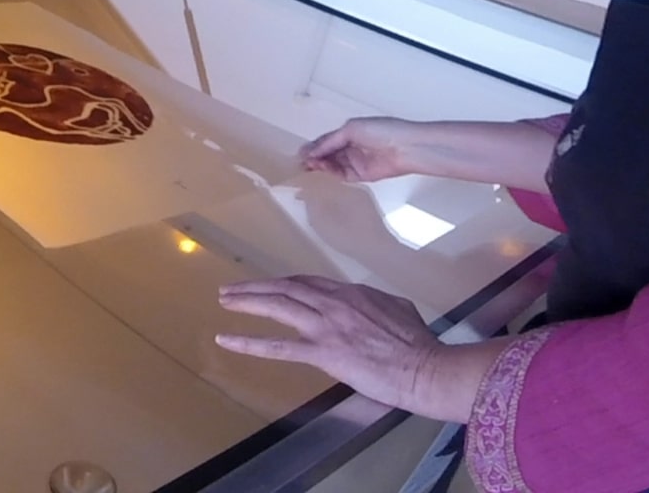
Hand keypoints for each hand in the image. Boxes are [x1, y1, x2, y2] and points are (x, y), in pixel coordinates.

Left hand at [215, 275, 476, 421]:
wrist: (423, 367)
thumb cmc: (417, 342)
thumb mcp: (397, 308)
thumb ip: (376, 303)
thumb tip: (369, 304)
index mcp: (351, 292)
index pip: (308, 282)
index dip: (283, 283)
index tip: (268, 286)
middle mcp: (333, 302)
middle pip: (286, 288)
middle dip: (255, 288)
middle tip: (231, 290)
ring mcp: (326, 326)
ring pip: (277, 306)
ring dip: (247, 302)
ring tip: (225, 301)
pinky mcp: (323, 352)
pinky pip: (278, 347)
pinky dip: (249, 343)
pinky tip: (227, 340)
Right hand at [298, 117, 419, 181]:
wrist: (405, 147)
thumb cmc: (380, 131)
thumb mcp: (352, 129)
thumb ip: (330, 141)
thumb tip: (311, 151)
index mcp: (349, 131)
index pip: (327, 140)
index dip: (313, 146)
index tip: (299, 153)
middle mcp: (351, 147)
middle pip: (328, 153)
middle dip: (314, 157)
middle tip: (301, 162)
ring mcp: (356, 161)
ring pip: (333, 164)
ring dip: (321, 164)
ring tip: (311, 165)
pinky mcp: (362, 176)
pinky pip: (343, 175)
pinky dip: (332, 173)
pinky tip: (323, 170)